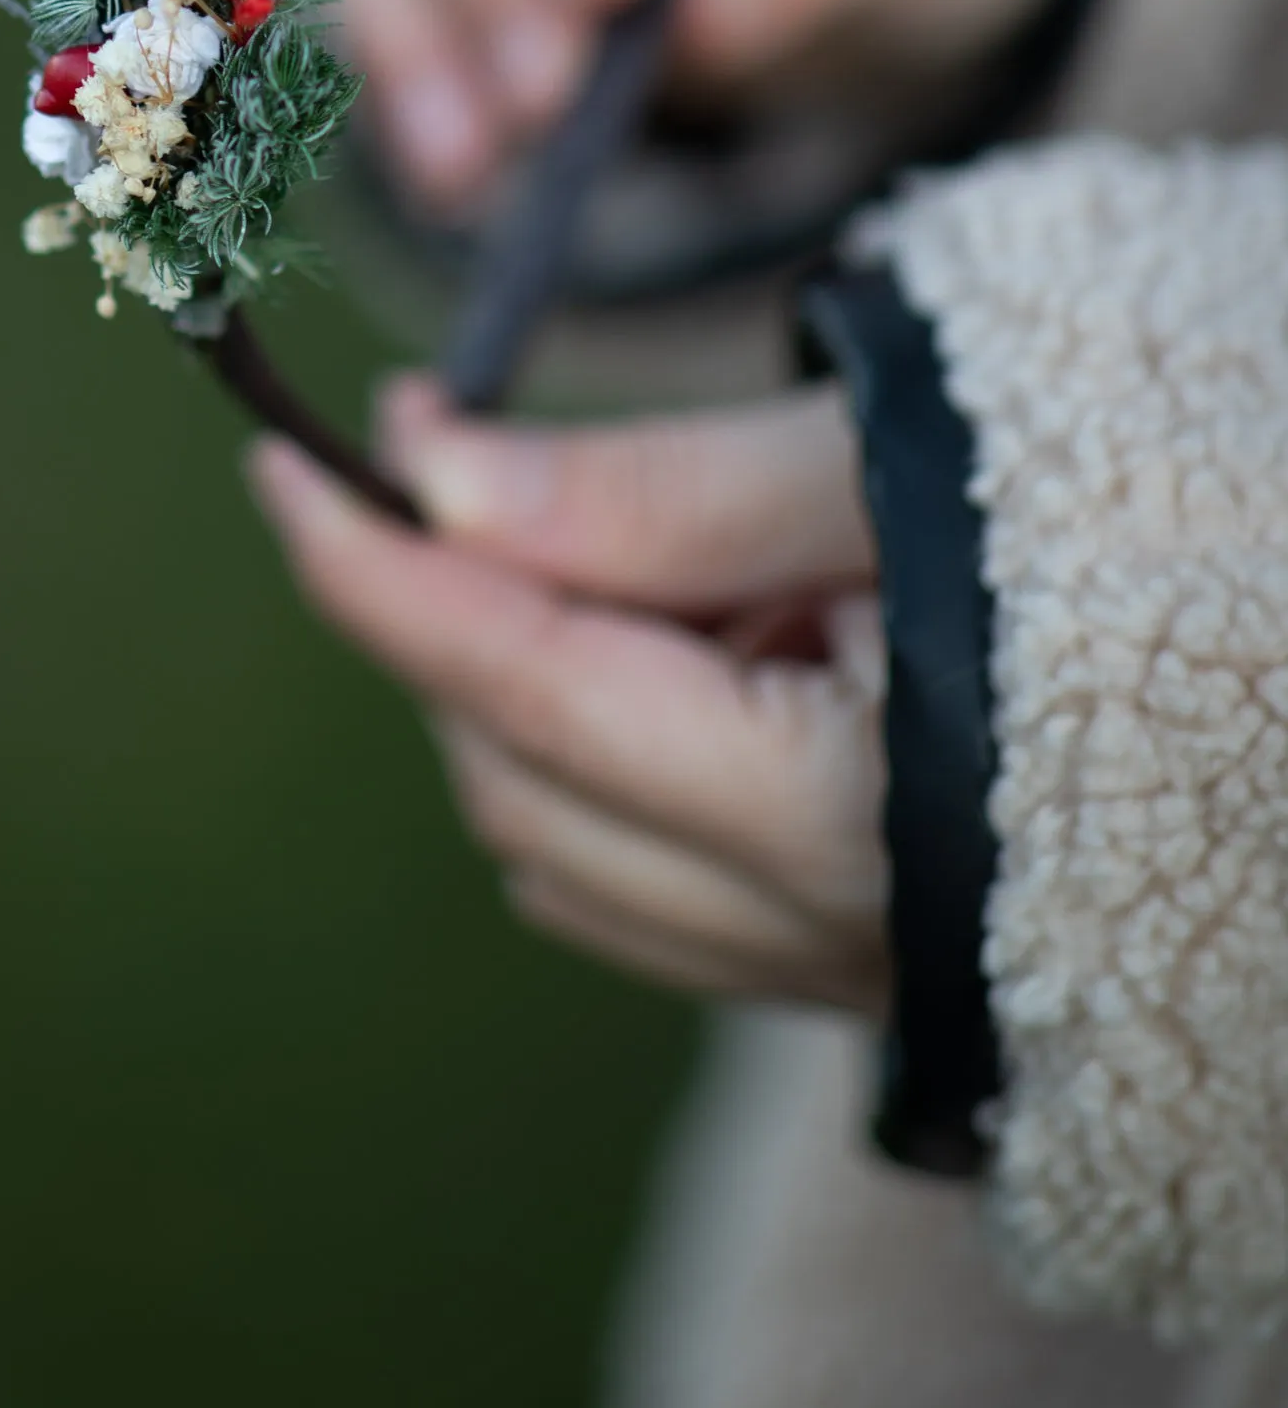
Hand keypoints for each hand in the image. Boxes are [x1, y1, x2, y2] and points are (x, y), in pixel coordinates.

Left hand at [248, 380, 888, 1012]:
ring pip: (561, 848)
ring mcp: (856, 971)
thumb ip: (669, 493)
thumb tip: (438, 488)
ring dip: (508, 687)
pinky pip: (650, 888)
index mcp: (854, 818)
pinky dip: (588, 758)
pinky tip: (661, 630)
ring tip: (587, 519)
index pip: (534, 693)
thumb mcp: (890, 457)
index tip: (287, 460)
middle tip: (435, 436)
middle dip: (440, 612)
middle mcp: (841, 936)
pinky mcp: (866, 960)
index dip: (385, 572)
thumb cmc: (1121, 495)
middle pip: (522, 779)